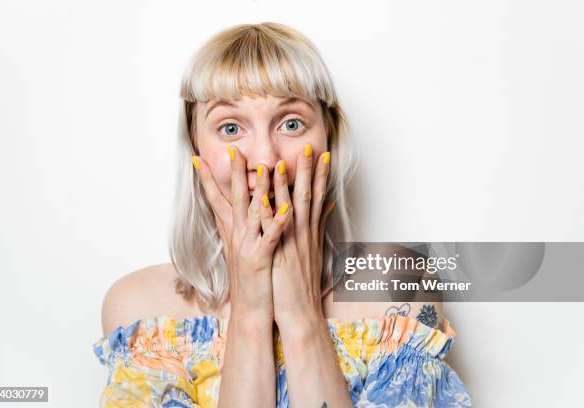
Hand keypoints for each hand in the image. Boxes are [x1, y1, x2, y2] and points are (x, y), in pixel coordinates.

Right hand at [191, 147, 290, 324]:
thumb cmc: (253, 282)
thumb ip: (248, 229)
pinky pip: (271, 237)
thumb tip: (249, 214)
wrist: (250, 313)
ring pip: (254, 212)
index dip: (207, 179)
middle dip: (233, 173)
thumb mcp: (248, 251)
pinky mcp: (260, 260)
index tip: (198, 158)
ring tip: (264, 167)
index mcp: (234, 233)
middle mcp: (237, 237)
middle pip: (234, 199)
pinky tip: (286, 208)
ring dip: (259, 189)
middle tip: (232, 150)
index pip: (217, 200)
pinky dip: (278, 222)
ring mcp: (248, 247)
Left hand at [258, 144, 334, 335]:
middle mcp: (303, 233)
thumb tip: (330, 205)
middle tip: (308, 147)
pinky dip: (269, 213)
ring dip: (286, 185)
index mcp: (309, 232)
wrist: (302, 312)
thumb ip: (320, 225)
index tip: (322, 153)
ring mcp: (292, 243)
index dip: (320, 175)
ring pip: (290, 209)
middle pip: (308, 196)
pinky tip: (263, 198)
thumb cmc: (303, 283)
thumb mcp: (314, 251)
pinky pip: (273, 230)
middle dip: (308, 171)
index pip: (317, 197)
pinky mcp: (280, 255)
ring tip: (281, 162)